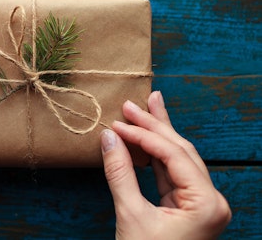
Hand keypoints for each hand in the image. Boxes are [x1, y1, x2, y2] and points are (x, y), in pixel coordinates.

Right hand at [101, 91, 230, 239]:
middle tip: (133, 103)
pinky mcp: (187, 206)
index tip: (117, 123)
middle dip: (155, 125)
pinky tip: (146, 136)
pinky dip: (155, 155)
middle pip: (181, 151)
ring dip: (158, 134)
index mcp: (207, 203)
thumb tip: (108, 137)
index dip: (143, 135)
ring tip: (146, 107)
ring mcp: (200, 203)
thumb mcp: (130, 215)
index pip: (173, 155)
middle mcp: (210, 200)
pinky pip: (170, 173)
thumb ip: (119, 173)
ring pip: (177, 158)